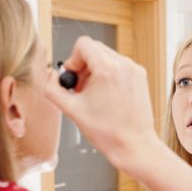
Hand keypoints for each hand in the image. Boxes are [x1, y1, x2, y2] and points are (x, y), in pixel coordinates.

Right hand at [44, 36, 156, 169]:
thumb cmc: (108, 133)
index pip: (83, 44)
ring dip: (96, 71)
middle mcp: (124, 65)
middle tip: (82, 89)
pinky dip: (109, 76)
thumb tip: (50, 76)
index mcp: (107, 69)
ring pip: (107, 57)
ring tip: (94, 96)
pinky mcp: (141, 77)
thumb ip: (53, 89)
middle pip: (95, 49)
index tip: (74, 78)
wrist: (134, 146)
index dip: (73, 60)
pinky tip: (107, 97)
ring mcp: (135, 70)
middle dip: (84, 67)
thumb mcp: (72, 110)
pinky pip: (119, 67)